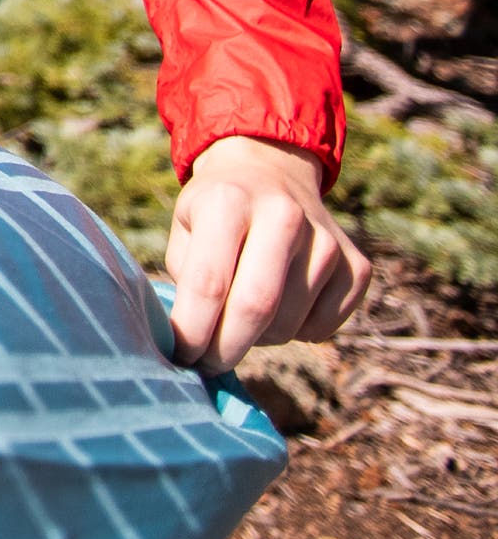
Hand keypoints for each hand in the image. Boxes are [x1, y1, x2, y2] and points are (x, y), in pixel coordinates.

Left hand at [164, 135, 368, 369]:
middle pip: (256, 307)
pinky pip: (322, 329)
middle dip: (226, 348)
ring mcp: (328, 241)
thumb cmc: (216, 212)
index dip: (193, 330)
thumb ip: (185, 280)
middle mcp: (284, 215)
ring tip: (242, 316)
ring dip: (258, 338)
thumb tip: (189, 343)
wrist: (272, 174)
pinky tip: (282, 306)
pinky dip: (296, 334)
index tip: (182, 356)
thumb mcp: (185, 228)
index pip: (209, 283)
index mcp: (229, 202)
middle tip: (208, 363)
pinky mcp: (358, 266)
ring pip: (289, 324)